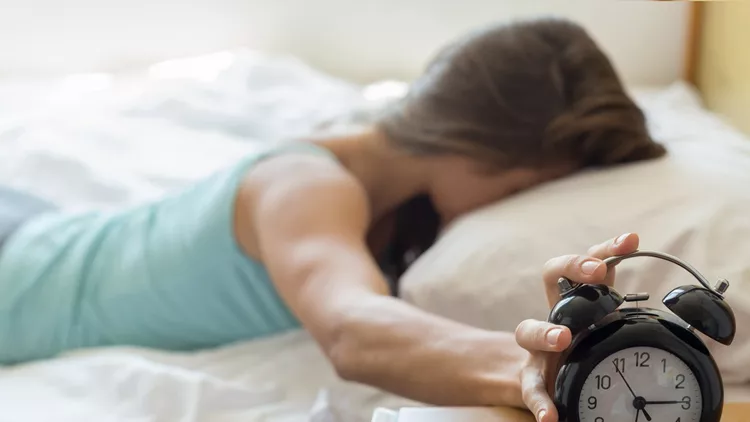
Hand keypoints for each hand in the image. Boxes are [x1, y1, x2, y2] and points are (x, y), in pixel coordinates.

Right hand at [515, 233, 640, 421]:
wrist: (548, 380)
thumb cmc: (587, 352)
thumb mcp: (611, 332)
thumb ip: (634, 322)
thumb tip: (696, 321)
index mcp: (580, 301)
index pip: (589, 265)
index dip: (606, 250)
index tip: (631, 241)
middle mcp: (556, 315)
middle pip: (552, 277)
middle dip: (571, 266)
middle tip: (595, 274)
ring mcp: (539, 346)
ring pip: (528, 329)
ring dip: (546, 332)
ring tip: (563, 340)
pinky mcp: (532, 377)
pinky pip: (531, 387)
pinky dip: (540, 401)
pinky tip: (549, 416)